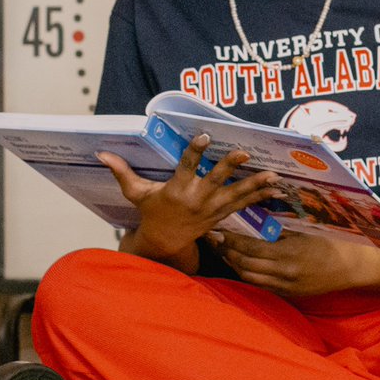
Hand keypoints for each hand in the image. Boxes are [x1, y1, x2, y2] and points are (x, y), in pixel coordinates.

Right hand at [98, 133, 277, 260]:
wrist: (166, 242)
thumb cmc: (152, 213)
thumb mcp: (136, 194)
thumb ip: (122, 172)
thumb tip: (101, 153)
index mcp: (177, 191)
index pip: (186, 167)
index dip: (194, 152)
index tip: (203, 137)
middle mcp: (197, 199)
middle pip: (216, 181)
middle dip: (230, 167)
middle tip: (244, 153)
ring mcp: (213, 208)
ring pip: (237, 194)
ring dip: (256, 184)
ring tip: (274, 175)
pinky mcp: (223, 214)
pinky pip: (245, 204)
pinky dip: (261, 196)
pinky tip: (278, 188)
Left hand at [206, 230, 371, 297]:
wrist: (352, 267)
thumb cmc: (331, 242)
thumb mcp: (305, 231)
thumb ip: (281, 232)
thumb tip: (257, 224)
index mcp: (287, 254)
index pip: (250, 249)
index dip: (232, 241)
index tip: (220, 231)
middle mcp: (284, 273)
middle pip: (245, 266)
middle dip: (227, 253)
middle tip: (215, 241)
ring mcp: (286, 286)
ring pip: (250, 279)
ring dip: (235, 266)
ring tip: (224, 253)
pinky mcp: (290, 294)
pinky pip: (262, 286)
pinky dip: (248, 276)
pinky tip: (241, 267)